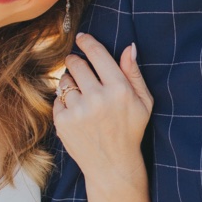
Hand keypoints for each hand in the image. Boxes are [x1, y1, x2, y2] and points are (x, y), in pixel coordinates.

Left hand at [53, 34, 151, 188]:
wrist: (112, 165)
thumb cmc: (130, 130)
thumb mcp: (143, 102)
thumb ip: (134, 73)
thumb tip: (128, 47)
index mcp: (119, 89)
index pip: (97, 54)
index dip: (87, 42)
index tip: (81, 37)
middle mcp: (98, 98)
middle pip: (76, 63)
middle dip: (76, 61)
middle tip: (78, 66)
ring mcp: (78, 110)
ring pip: (65, 81)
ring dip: (70, 82)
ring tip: (82, 96)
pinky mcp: (63, 122)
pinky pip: (57, 99)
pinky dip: (65, 102)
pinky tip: (77, 113)